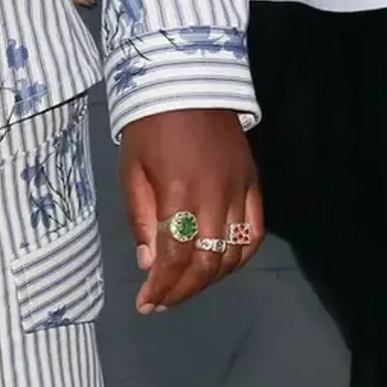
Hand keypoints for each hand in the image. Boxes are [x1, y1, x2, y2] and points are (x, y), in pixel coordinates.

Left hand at [119, 109, 261, 313]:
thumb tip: (148, 264)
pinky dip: (240, 257)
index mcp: (179, 193)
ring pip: (232, 254)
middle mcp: (215, 197)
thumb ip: (141, 219)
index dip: (162, 287)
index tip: (147, 304)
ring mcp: (240, 191)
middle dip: (183, 290)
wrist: (188, 82)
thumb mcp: (131, 170)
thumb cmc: (149, 126)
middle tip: (162, 302)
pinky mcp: (255, 184)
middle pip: (207, 263)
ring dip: (210, 280)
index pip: (176, 256)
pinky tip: (221, 268)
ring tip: (186, 288)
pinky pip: (255, 231)